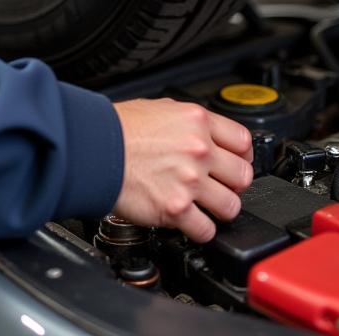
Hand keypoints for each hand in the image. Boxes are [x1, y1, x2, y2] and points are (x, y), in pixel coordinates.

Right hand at [111, 98, 253, 242]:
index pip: (244, 143)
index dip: (241, 157)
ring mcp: (189, 180)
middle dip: (233, 185)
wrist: (94, 148)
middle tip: (219, 187)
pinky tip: (189, 221)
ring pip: (231, 207)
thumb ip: (189, 122)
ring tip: (204, 207)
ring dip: (219, 210)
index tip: (235, 165)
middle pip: (243, 177)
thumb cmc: (118, 128)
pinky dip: (200, 230)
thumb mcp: (160, 108)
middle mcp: (198, 149)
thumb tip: (205, 133)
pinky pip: (206, 230)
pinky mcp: (176, 208)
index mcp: (197, 121)